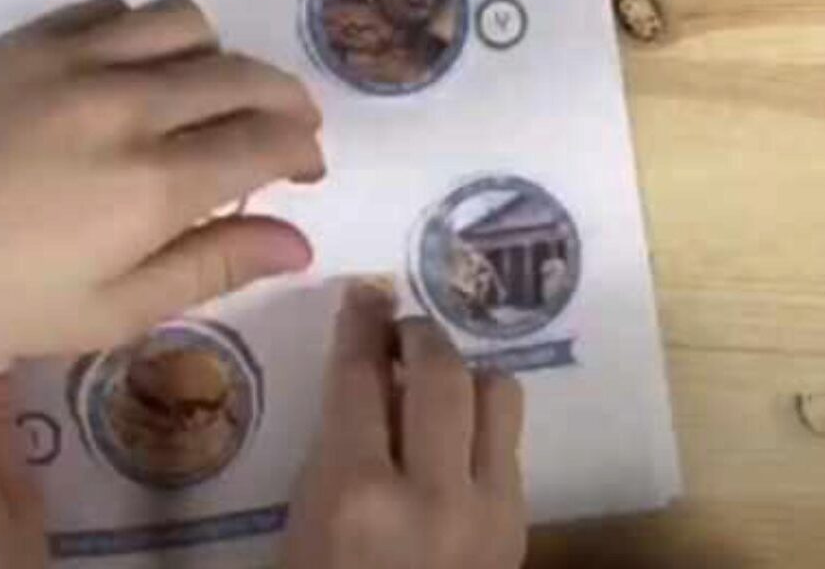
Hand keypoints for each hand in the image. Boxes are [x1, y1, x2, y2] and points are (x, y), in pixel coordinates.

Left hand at [0, 0, 323, 356]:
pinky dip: (144, 34)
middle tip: (282, 129)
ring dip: (216, 56)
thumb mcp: (111, 310)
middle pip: (242, 74)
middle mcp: (130, 103)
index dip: (303, 149)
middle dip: (282, 99)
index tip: (306, 168)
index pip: (268, 140)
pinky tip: (131, 72)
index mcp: (156, 183)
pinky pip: (114, 9)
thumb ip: (213, 266)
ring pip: (186, 22)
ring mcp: (76, 59)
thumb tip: (301, 240)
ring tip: (205, 96)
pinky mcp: (29, 38)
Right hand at [282, 283, 526, 568]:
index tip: (364, 294)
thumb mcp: (304, 520)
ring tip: (434, 382)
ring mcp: (488, 513)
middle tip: (399, 331)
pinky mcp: (520, 531)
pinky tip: (453, 438)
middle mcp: (432, 493)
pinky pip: (509, 445)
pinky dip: (482, 426)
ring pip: (498, 394)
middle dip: (417, 334)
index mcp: (355, 493)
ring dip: (464, 375)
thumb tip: (372, 375)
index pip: (362, 375)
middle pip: (441, 370)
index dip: (362, 322)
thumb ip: (337, 447)